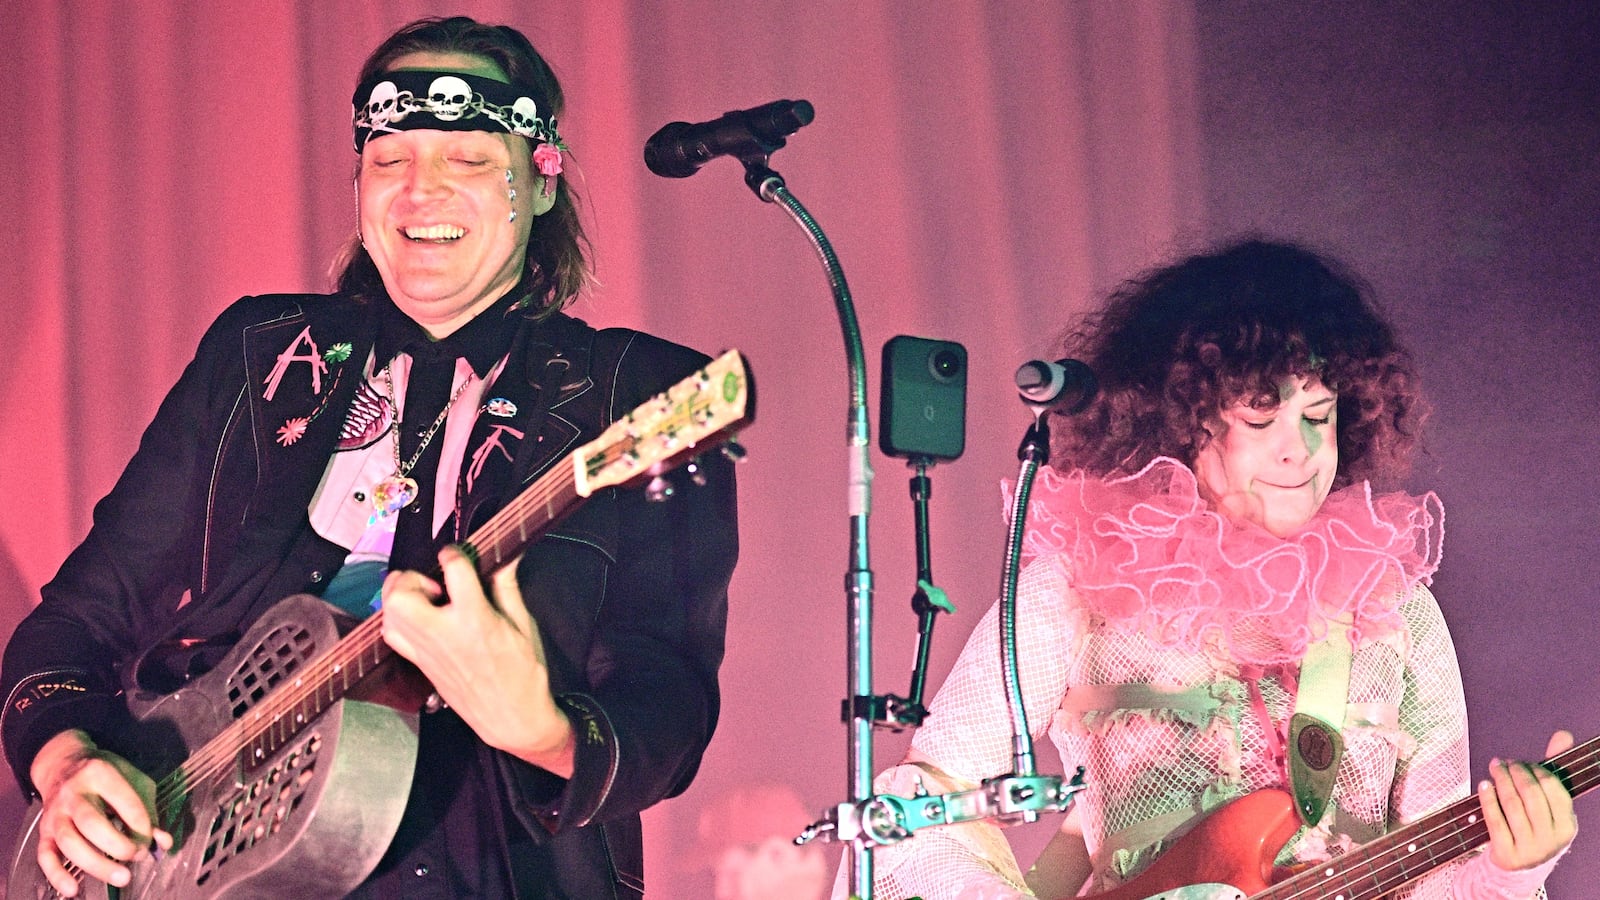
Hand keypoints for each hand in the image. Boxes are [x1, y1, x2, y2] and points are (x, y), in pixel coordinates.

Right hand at [29, 729, 171, 896]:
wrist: (63, 765)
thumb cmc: (105, 774)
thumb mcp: (132, 780)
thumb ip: (148, 809)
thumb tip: (164, 842)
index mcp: (99, 773)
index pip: (122, 800)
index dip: (140, 823)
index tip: (151, 837)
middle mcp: (73, 793)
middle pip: (91, 823)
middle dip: (117, 844)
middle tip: (136, 856)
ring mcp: (55, 814)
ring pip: (69, 842)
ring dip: (96, 864)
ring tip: (122, 877)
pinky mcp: (44, 832)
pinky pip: (45, 856)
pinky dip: (57, 875)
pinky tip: (73, 890)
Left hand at [381, 547, 574, 776]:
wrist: (513, 718)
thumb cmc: (525, 673)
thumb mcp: (524, 625)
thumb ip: (507, 587)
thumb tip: (506, 556)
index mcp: (476, 619)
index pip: (453, 570)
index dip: (454, 553)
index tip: (458, 553)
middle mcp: (444, 633)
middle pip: (402, 594)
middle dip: (412, 578)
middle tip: (434, 583)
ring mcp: (427, 651)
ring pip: (390, 613)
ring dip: (401, 597)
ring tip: (425, 599)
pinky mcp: (420, 664)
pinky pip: (391, 635)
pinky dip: (396, 620)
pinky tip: (419, 618)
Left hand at [1479, 730, 1577, 870]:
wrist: (1519, 867)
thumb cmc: (1535, 825)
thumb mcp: (1548, 804)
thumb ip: (1554, 770)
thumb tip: (1564, 734)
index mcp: (1567, 825)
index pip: (1553, 788)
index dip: (1536, 770)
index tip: (1523, 763)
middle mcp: (1552, 839)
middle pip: (1531, 794)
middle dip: (1516, 772)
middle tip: (1504, 761)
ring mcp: (1529, 848)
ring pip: (1512, 804)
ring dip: (1500, 780)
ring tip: (1494, 767)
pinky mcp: (1507, 854)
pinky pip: (1494, 819)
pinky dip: (1488, 798)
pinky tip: (1484, 784)